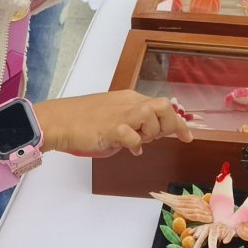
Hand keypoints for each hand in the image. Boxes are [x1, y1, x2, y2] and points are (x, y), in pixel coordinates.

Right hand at [36, 90, 194, 157]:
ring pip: (152, 116)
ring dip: (151, 134)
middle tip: (154, 138)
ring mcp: (120, 114)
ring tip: (138, 141)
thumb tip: (147, 138)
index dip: (179, 123)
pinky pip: (133, 136)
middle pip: (164, 106)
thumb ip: (132, 124)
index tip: (187, 137)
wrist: (59, 120)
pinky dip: (135, 145)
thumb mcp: (114, 118)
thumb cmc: (84, 121)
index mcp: (130, 99)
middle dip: (168, 126)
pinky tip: (129, 149)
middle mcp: (128, 103)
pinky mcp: (110, 128)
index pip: (163, 106)